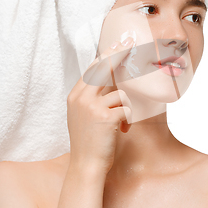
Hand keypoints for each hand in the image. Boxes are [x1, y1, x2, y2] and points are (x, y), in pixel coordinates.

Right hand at [66, 37, 134, 174]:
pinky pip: (127, 108)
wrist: (86, 166)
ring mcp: (92, 107)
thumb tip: (111, 78)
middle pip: (104, 68)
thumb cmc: (89, 141)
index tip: (119, 43)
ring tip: (122, 124)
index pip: (92, 68)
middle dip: (119, 54)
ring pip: (121, 93)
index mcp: (75, 96)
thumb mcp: (84, 115)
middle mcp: (81, 98)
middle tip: (131, 41)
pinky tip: (123, 131)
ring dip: (127, 108)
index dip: (107, 54)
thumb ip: (93, 97)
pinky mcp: (105, 117)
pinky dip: (129, 120)